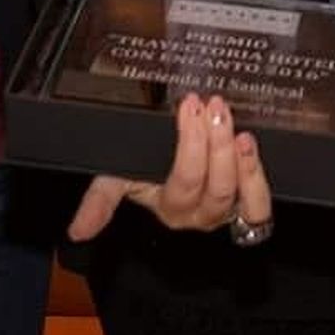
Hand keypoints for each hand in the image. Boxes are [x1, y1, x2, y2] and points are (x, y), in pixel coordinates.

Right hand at [67, 93, 271, 241]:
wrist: (172, 163)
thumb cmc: (145, 166)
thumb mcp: (118, 174)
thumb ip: (99, 199)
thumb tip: (76, 230)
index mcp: (168, 206)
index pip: (183, 180)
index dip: (191, 144)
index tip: (189, 104)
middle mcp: (198, 212)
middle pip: (214, 185)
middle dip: (215, 141)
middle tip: (212, 105)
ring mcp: (224, 208)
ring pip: (236, 194)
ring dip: (239, 158)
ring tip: (234, 124)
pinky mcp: (247, 202)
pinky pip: (258, 206)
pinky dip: (256, 179)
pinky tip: (250, 146)